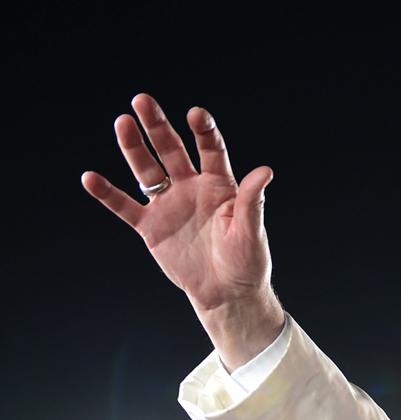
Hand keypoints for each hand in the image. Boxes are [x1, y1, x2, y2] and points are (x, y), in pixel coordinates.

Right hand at [82, 94, 283, 369]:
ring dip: (133, 148)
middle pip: (171, 151)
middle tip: (143, 101)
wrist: (227, 292)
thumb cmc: (247, 261)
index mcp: (219, 185)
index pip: (210, 150)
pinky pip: (125, 207)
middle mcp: (191, 188)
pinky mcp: (151, 226)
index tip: (196, 114)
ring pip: (147, 171)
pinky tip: (91, 178)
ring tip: (122, 123)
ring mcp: (169, 205)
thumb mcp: (251, 231)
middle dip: (158, 127)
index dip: (203, 131)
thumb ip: (252, 200)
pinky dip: (108, 194)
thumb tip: (265, 171)